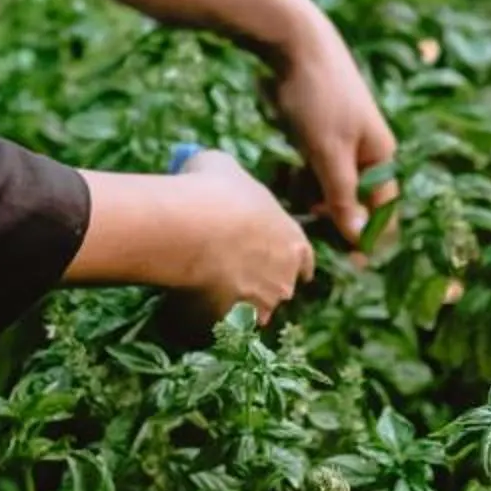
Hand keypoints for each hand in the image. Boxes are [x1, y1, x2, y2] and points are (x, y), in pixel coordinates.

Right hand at [170, 149, 315, 325]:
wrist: (191, 227)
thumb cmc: (212, 189)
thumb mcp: (223, 167)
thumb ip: (229, 178)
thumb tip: (213, 172)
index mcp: (292, 240)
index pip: (303, 260)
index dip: (288, 261)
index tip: (273, 260)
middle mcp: (284, 277)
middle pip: (277, 288)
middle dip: (260, 284)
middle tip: (230, 271)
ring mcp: (259, 304)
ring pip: (252, 311)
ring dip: (235, 304)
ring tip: (205, 288)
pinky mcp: (231, 323)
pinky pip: (219, 324)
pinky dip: (207, 317)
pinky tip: (187, 301)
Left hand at [269, 11, 398, 248]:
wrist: (294, 41)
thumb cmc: (316, 96)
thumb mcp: (327, 151)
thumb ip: (343, 195)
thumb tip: (359, 238)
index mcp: (380, 154)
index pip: (382, 209)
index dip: (367, 238)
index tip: (350, 266)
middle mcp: (366, 149)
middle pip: (356, 199)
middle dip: (334, 220)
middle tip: (309, 238)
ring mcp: (342, 139)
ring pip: (330, 185)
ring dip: (313, 201)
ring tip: (291, 210)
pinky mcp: (317, 131)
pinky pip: (314, 168)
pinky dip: (301, 179)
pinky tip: (283, 184)